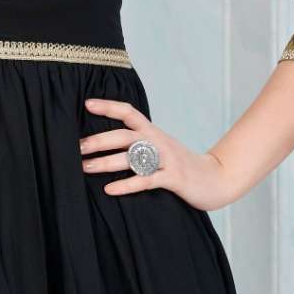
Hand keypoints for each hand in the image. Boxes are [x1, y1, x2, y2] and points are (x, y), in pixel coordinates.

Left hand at [79, 97, 235, 211]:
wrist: (216, 179)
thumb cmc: (179, 164)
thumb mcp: (160, 147)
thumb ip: (139, 141)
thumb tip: (106, 140)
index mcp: (153, 132)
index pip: (129, 112)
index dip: (109, 106)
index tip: (87, 104)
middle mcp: (159, 141)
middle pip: (125, 135)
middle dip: (99, 140)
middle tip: (77, 147)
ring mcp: (167, 159)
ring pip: (132, 158)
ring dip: (106, 162)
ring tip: (85, 168)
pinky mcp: (174, 178)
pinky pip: (146, 180)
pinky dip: (127, 184)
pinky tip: (109, 189)